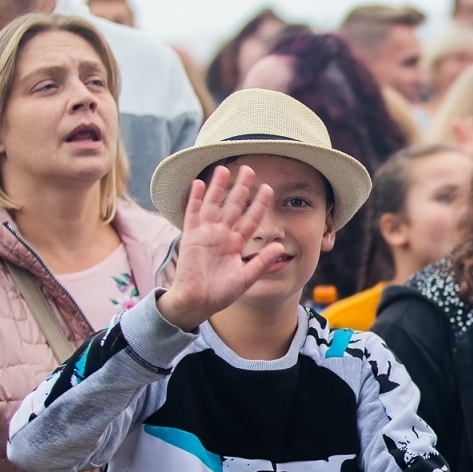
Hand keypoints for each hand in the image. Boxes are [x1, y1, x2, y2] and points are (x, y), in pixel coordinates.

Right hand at [156, 165, 281, 331]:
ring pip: (214, 204)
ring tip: (224, 169)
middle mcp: (223, 235)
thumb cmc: (221, 293)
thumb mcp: (246, 278)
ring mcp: (206, 234)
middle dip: (241, 188)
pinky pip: (193, 213)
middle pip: (234, 206)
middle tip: (250, 169)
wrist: (197, 302)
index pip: (251, 219)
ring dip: (218, 187)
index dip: (259, 204)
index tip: (268, 188)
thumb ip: (261, 261)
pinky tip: (200, 183)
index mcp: (237, 243)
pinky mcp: (191, 236)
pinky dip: (196, 198)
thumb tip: (280, 247)